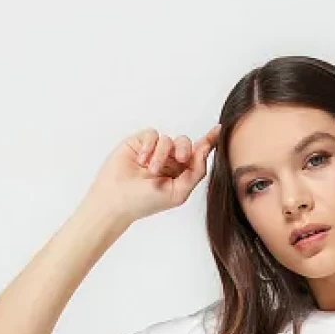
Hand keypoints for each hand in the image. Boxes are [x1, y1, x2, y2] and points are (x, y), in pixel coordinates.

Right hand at [85, 125, 220, 223]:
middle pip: (185, 143)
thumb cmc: (144, 202)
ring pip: (168, 139)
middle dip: (184, 149)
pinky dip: (149, 146)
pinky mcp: (139, 143)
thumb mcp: (178, 192)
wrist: (115, 200)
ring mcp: (154, 151)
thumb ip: (196, 172)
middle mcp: (168, 161)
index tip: (219, 130)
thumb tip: (205, 150)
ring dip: (161, 154)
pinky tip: (141, 160)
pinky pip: (152, 134)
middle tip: (180, 158)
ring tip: (150, 170)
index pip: (197, 154)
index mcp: (180, 173)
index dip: (208, 142)